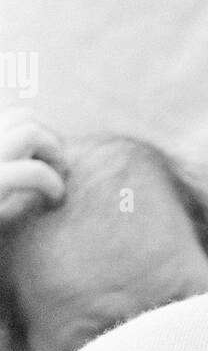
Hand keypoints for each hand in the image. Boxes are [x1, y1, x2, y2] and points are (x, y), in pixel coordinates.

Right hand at [0, 111, 67, 226]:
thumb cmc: (1, 234)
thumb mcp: (6, 190)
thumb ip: (12, 163)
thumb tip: (44, 147)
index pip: (10, 116)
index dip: (37, 133)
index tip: (47, 161)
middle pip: (23, 117)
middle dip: (51, 139)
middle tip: (59, 171)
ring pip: (30, 131)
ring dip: (56, 153)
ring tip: (58, 183)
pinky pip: (32, 172)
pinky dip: (52, 183)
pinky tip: (54, 200)